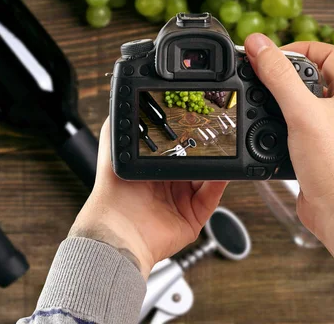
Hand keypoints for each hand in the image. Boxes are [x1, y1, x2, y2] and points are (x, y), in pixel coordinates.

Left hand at [69, 119, 227, 278]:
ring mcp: (182, 202)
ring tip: (222, 149)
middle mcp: (169, 186)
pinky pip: (211, 197)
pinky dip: (219, 183)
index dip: (187, 137)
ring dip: (216, 164)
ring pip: (208, 178)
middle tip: (213, 134)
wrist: (118, 229)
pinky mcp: (193, 218)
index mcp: (153, 171)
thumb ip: (117, 127)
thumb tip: (120, 104)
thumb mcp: (113, 151)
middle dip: (206, 149)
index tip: (196, 123)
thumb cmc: (112, 194)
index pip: (177, 149)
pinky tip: (222, 171)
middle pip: (196, 163)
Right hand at [245, 34, 333, 277]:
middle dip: (285, 73)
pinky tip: (264, 129)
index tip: (274, 55)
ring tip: (260, 99)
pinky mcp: (315, 148)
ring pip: (301, 103)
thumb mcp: (302, 111)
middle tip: (262, 75)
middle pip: (311, 76)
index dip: (301, 48)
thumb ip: (279, 76)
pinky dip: (277, 124)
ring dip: (278, 99)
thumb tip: (259, 45)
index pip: (328, 53)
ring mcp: (328, 129)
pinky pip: (294, 126)